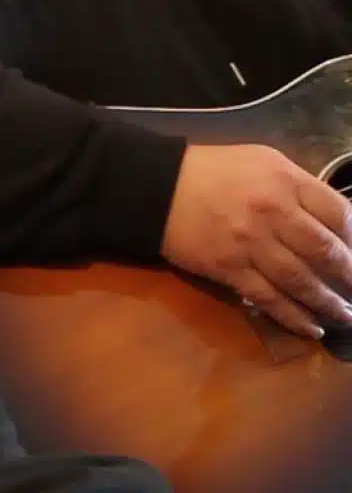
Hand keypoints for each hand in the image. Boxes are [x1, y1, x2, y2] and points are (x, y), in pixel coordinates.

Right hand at [161, 142, 351, 338]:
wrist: (158, 187)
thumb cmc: (214, 172)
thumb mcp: (262, 163)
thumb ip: (299, 189)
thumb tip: (340, 223)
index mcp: (283, 179)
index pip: (338, 213)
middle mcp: (272, 211)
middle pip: (326, 251)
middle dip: (350, 276)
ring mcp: (250, 243)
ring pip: (301, 281)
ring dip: (329, 304)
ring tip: (344, 316)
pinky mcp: (229, 268)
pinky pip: (269, 298)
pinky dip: (294, 318)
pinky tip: (312, 328)